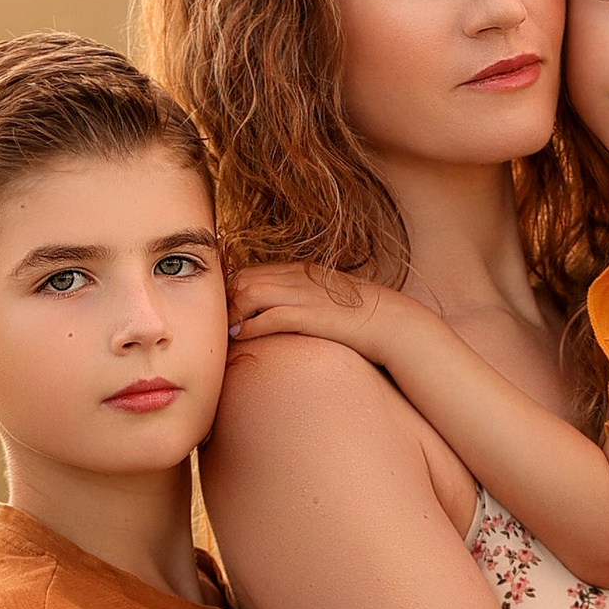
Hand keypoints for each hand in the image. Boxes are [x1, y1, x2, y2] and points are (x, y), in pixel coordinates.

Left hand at [230, 263, 421, 363]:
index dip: (231, 289)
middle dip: (225, 300)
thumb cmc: (360, 317)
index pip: (252, 271)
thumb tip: (278, 318)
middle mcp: (298, 278)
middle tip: (216, 323)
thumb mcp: (326, 301)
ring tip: (225, 332)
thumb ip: (301, 302)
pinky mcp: (311, 315)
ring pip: (250, 293)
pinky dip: (250, 326)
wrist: (392, 322)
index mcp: (301, 271)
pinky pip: (270, 317)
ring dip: (232, 313)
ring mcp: (304, 295)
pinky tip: (241, 337)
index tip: (222, 310)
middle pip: (244, 278)